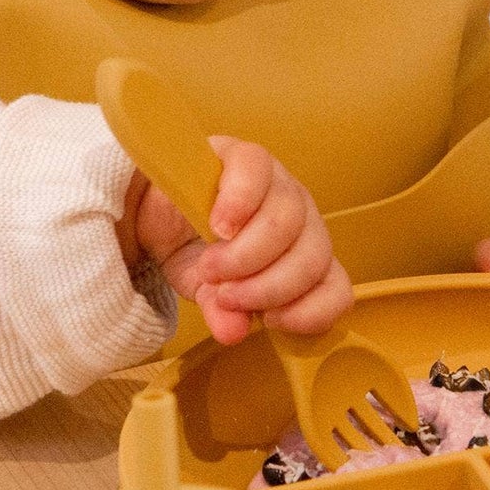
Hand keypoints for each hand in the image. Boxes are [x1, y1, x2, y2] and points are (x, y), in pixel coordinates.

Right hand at [122, 137, 351, 344]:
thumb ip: (224, 313)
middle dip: (267, 288)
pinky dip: (239, 204)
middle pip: (312, 258)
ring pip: (288, 221)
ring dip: (246, 255)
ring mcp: (280, 184)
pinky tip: (218, 224)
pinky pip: (258, 173)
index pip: (337, 290)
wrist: (153, 213)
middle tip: (226, 294)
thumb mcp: (208, 292)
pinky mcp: (248, 156)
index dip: (310, 312)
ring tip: (211, 266)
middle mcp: (303, 220)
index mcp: (305, 257)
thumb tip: (232, 333)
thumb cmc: (194, 250)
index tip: (269, 321)